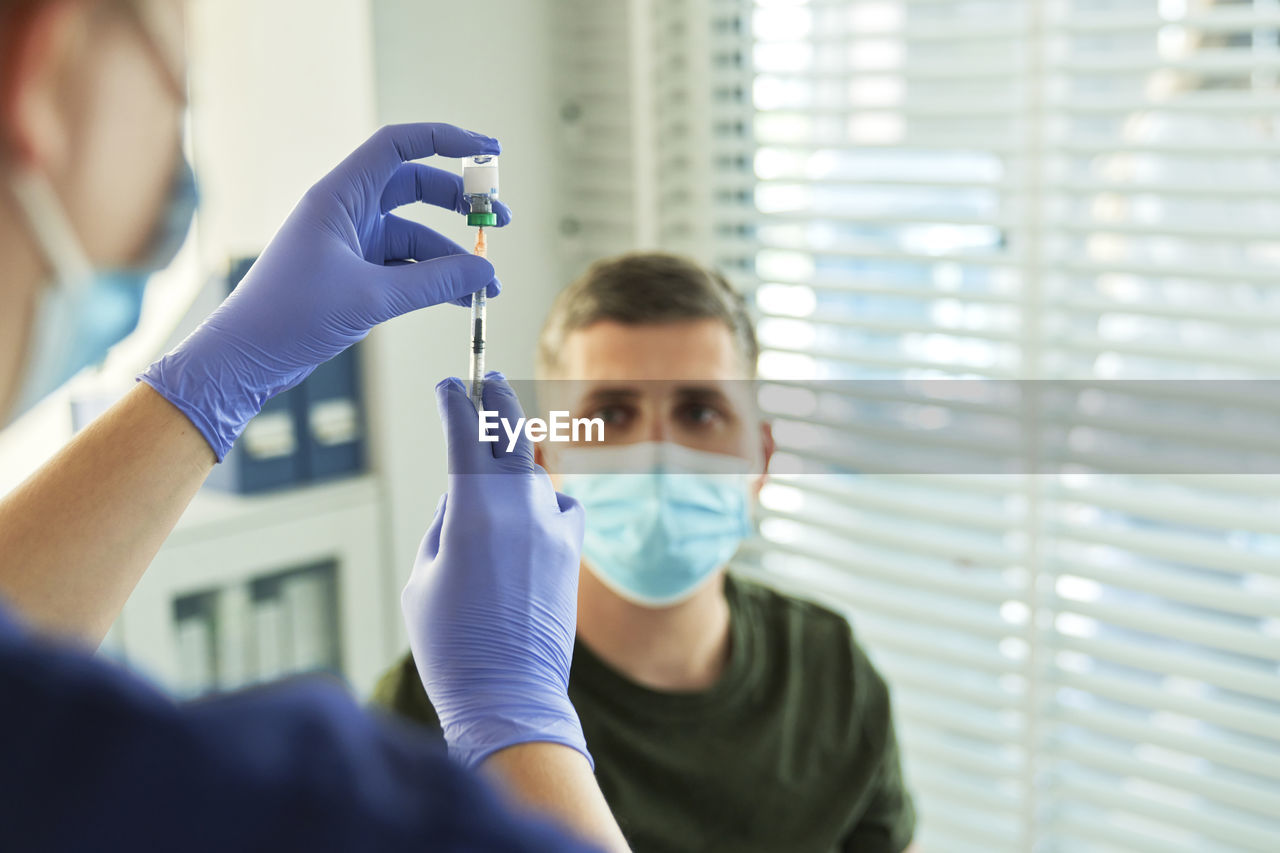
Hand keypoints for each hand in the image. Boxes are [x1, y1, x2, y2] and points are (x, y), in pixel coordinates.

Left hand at [140, 122, 512, 459]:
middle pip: (417, 187)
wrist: (245, 359)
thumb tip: (487, 273)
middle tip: (500, 222)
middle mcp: (346, 211)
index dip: (447, 140)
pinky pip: (406, 268)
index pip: (400, 145)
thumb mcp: (372, 297)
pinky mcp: (354, 276)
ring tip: (489, 285)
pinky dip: (435, 280)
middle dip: (461, 203)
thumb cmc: (291, 316)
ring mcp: (351, 244)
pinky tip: (461, 300)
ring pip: (416, 236)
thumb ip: (434, 283)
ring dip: (454, 256)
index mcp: (340, 196)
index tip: (490, 153)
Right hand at [403, 372, 589, 769]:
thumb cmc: (451, 645)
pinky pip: (562, 507)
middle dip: (497, 400)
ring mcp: (552, 529)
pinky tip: (534, 516)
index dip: (453, 402)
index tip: (447, 386)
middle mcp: (519, 509)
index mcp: (472, 511)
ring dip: (514, 464)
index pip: (464, 434)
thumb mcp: (423, 578)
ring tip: (497, 462)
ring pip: (534, 475)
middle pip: (510, 434)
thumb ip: (444, 525)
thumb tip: (462, 495)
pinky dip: (547, 503)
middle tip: (488, 380)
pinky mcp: (572, 552)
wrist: (509, 695)